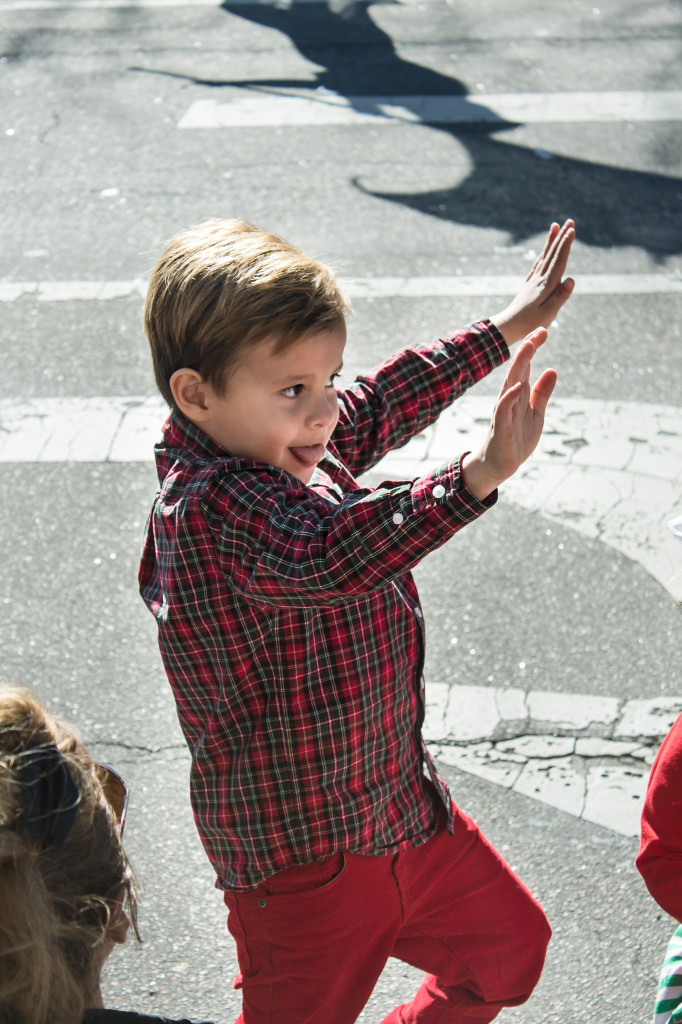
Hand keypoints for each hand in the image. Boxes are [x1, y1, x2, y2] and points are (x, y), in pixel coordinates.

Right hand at [461, 327, 556, 499]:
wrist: (500, 464)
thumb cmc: (517, 438)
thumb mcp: (536, 413)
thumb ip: (542, 393)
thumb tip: (553, 370)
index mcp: (519, 394)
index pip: (526, 366)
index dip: (533, 348)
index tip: (543, 331)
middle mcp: (509, 398)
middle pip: (518, 370)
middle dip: (527, 350)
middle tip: (539, 332)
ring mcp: (504, 411)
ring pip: (510, 384)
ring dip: (519, 366)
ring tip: (528, 348)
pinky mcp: (501, 427)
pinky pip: (504, 410)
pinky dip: (510, 397)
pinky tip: (517, 386)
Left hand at [490, 220, 574, 345]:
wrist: (508, 327)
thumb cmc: (530, 323)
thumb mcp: (548, 313)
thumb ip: (560, 296)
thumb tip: (571, 279)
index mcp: (546, 285)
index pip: (559, 261)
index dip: (566, 245)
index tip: (571, 229)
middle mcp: (539, 279)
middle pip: (552, 254)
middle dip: (561, 237)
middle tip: (569, 221)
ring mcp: (533, 281)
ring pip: (544, 257)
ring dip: (551, 242)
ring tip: (555, 227)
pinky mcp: (529, 286)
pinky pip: (537, 266)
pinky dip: (543, 255)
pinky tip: (544, 253)